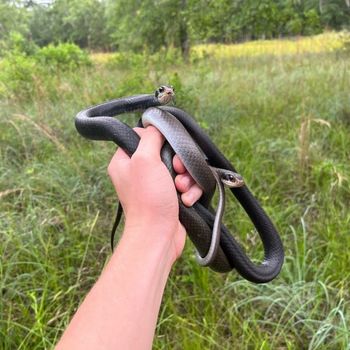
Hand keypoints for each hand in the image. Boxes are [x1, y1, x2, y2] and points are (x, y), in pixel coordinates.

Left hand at [108, 126, 202, 261]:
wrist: (158, 235)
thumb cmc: (148, 199)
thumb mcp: (144, 159)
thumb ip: (149, 138)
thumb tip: (154, 127)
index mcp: (125, 161)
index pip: (141, 137)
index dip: (157, 140)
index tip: (165, 148)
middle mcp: (139, 172)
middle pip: (166, 152)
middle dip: (177, 162)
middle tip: (176, 170)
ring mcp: (156, 186)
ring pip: (180, 169)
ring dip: (186, 178)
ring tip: (182, 189)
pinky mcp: (171, 197)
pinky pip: (187, 185)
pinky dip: (190, 191)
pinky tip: (186, 200)